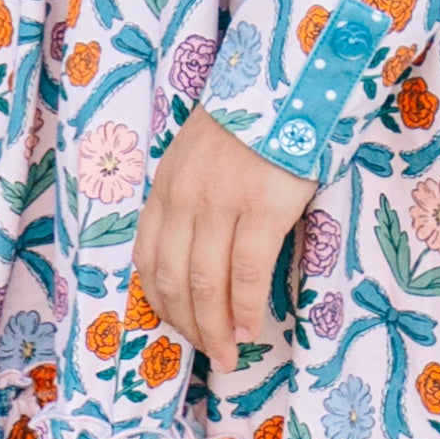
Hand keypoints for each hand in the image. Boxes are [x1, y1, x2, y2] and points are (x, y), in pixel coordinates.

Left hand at [130, 104, 314, 368]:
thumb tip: (198, 255)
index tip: (179, 328)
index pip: (148, 258)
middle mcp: (184, 197)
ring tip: (229, 354)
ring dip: (216, 328)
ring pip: (206, 283)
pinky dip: (246, 307)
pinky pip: (247, 271)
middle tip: (209, 354)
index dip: (161, 302)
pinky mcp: (262, 206)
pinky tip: (252, 327)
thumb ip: (191, 198)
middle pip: (174, 279)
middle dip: (189, 326)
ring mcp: (221, 202)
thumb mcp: (201, 156)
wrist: (291, 83)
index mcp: (167, 185)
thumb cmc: (253, 123)